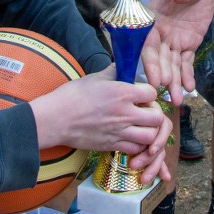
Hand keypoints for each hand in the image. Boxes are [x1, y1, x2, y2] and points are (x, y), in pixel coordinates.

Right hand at [30, 66, 171, 182]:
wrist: (56, 119)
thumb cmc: (73, 96)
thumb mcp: (95, 77)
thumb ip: (115, 72)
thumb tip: (125, 64)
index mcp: (122, 93)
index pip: (152, 93)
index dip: (150, 92)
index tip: (143, 93)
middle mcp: (124, 114)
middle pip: (157, 117)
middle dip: (155, 113)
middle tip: (146, 110)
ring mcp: (119, 132)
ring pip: (150, 137)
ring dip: (149, 131)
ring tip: (142, 125)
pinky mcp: (111, 145)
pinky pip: (135, 149)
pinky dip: (138, 145)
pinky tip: (131, 137)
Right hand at [142, 0, 213, 103]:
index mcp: (152, 21)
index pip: (148, 45)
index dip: (150, 62)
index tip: (155, 78)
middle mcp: (160, 34)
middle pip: (159, 60)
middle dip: (163, 77)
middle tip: (168, 93)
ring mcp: (173, 41)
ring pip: (172, 65)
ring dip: (174, 82)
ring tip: (177, 100)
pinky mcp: (188, 44)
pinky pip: (187, 62)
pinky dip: (188, 75)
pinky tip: (189, 88)